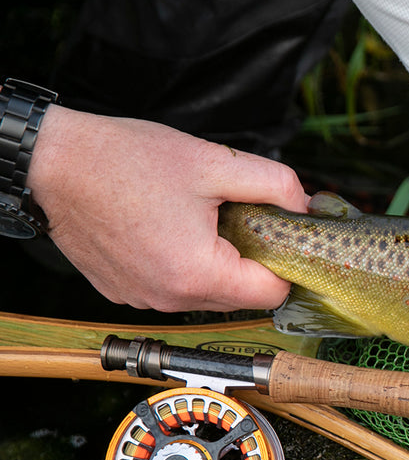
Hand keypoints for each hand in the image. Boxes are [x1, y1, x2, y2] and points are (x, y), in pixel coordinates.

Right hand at [27, 106, 309, 311]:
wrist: (52, 162)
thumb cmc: (124, 160)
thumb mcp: (215, 162)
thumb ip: (274, 185)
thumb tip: (306, 205)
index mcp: (198, 274)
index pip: (273, 293)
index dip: (287, 263)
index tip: (282, 235)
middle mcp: (170, 298)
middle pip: (241, 296)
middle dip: (252, 260)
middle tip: (240, 217)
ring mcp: (143, 299)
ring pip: (208, 293)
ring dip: (216, 262)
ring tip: (199, 218)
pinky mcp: (124, 291)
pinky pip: (172, 287)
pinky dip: (182, 263)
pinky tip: (168, 227)